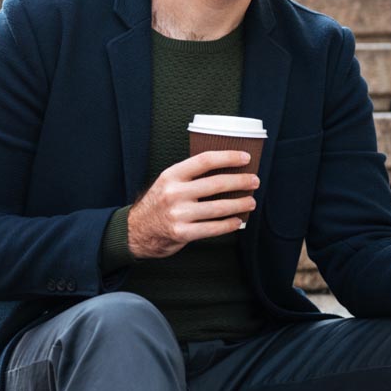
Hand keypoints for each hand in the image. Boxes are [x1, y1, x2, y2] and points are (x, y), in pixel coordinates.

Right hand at [127, 150, 259, 258]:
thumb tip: (225, 169)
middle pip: (216, 184)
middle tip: (254, 181)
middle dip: (240, 181)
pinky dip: (228, 224)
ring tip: (251, 202)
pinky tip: (237, 221)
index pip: (205, 160)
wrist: (136, 231)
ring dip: (239, 204)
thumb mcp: (167, 183)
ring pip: (218, 207)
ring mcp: (178, 214)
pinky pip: (212, 228)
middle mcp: (174, 193)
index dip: (228, 157)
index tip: (245, 158)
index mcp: (171, 175)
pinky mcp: (182, 233)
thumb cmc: (157, 204)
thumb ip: (190, 176)